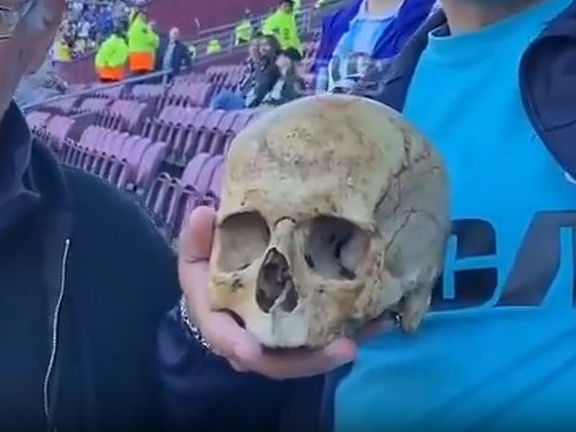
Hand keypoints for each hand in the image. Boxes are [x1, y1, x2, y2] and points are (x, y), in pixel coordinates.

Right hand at [178, 205, 373, 378]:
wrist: (220, 291)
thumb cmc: (209, 272)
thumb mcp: (196, 255)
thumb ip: (197, 239)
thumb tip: (202, 213)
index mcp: (219, 324)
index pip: (225, 340)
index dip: (238, 346)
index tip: (251, 351)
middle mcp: (250, 344)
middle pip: (277, 362)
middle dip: (310, 360)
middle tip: (345, 347)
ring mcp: (278, 344)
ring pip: (305, 358)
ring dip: (337, 350)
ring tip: (368, 336)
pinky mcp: (300, 337)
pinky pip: (323, 343)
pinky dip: (351, 334)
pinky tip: (379, 323)